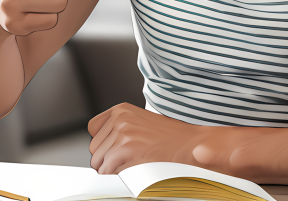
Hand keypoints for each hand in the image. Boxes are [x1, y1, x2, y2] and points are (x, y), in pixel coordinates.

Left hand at [88, 103, 222, 173]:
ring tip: (136, 164)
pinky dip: (120, 177)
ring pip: (100, 163)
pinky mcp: (126, 150)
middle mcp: (119, 119)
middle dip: (108, 159)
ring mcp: (122, 134)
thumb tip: (101, 149)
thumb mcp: (142, 123)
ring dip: (114, 170)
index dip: (104, 144)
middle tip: (131, 160)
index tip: (116, 149)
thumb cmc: (172, 138)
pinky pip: (109, 172)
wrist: (194, 144)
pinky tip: (137, 171)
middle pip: (94, 150)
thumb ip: (121, 130)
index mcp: (121, 110)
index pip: (93, 130)